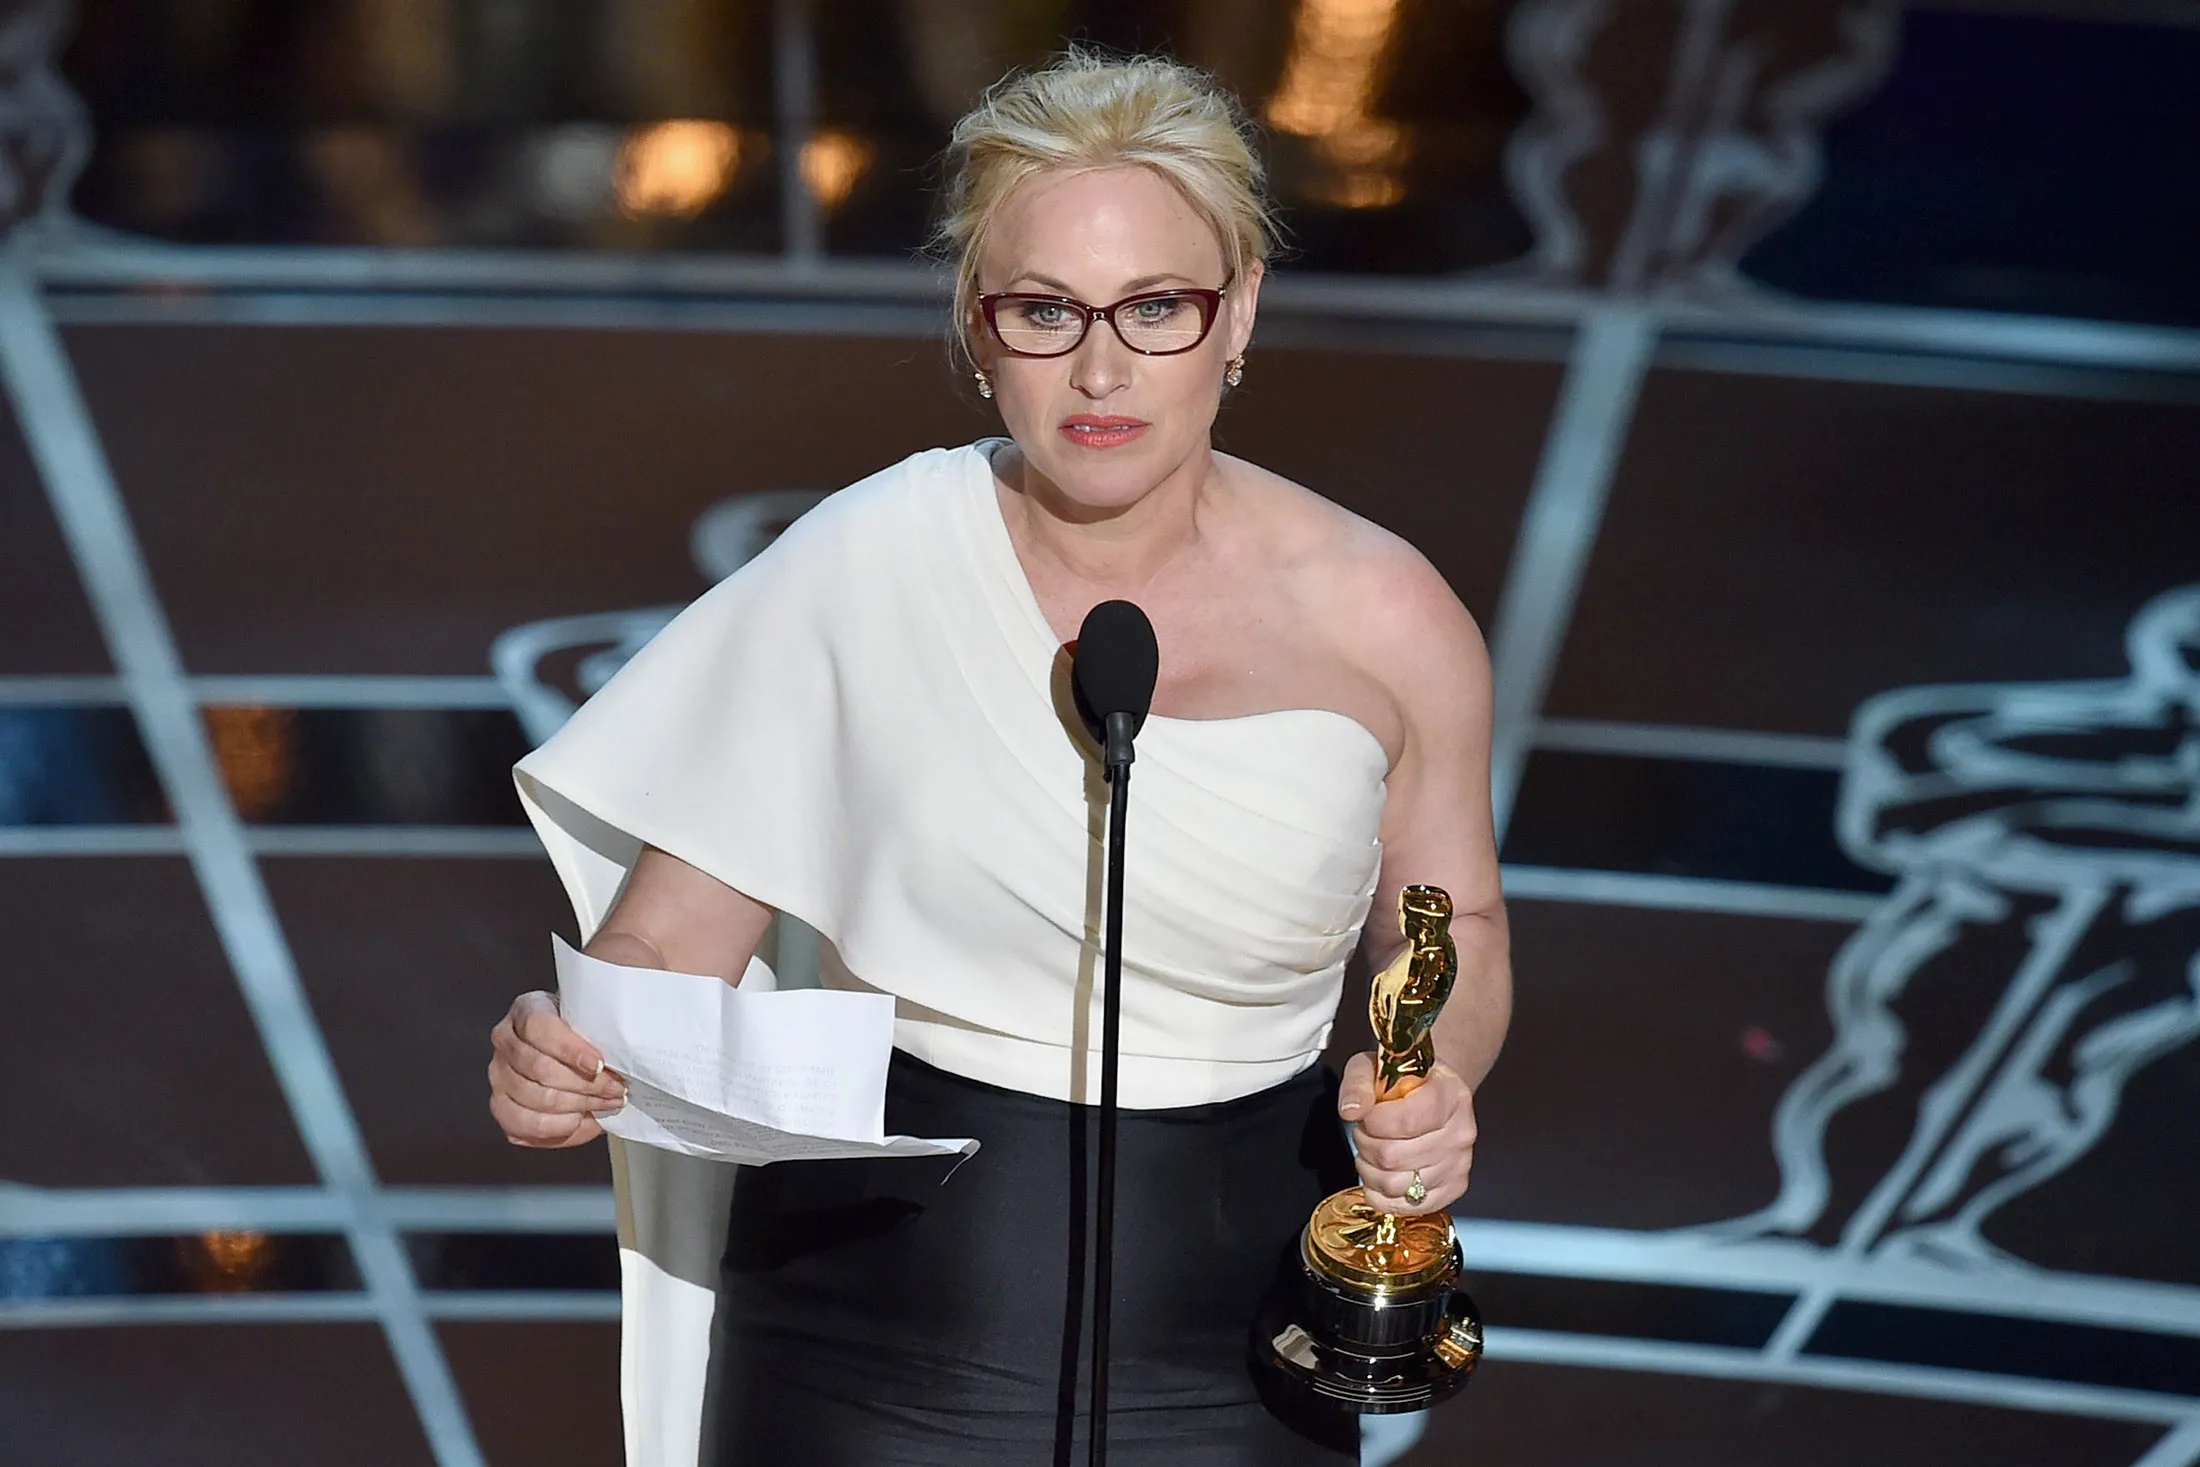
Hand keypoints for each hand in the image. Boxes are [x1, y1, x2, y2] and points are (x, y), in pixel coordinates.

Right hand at [488, 991, 626, 1147]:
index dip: (571, 1050)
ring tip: (605, 1104)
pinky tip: (580, 1120)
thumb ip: (606, 1024)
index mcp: (527, 1009)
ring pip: (535, 1099)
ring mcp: (499, 1075)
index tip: (600, 1064)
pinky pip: (522, 1126)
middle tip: (616, 1090)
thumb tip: (633, 1041)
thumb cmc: (584, 1033)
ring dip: (578, 1106)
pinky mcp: (500, 1106)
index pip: (540, 1028)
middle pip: (540, 1069)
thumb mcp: (594, 1017)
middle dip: (586, 1085)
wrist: (571, 1050)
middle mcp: (505, 1040)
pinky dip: (557, 1128)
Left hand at [1337, 1052, 1476, 1214]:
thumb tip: (1352, 1110)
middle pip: (1394, 1157)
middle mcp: (1461, 1132)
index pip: (1407, 1121)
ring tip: (1374, 1151)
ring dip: (1370, 1170)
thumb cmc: (1403, 1082)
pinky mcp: (1452, 1189)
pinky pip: (1406, 1207)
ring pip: (1396, 1185)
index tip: (1368, 1115)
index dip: (1374, 1122)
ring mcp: (1459, 1164)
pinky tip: (1381, 1174)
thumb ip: (1358, 1084)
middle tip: (1368, 1131)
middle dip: (1366, 1144)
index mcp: (1449, 1095)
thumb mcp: (1373, 1067)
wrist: (1429, 1093)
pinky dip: (1382, 1195)